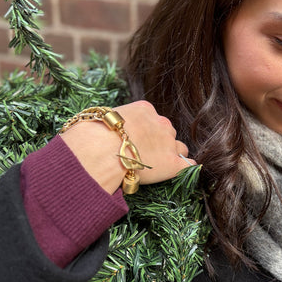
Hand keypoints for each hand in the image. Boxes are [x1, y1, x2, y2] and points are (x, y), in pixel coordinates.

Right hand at [61, 100, 195, 193]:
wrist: (101, 151)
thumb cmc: (94, 136)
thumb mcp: (104, 118)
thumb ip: (115, 122)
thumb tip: (106, 128)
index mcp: (145, 109)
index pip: (153, 119)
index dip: (146, 132)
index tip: (136, 141)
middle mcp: (161, 123)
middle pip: (168, 132)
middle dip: (160, 142)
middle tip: (144, 154)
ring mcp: (169, 143)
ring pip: (179, 147)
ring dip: (171, 155)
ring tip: (157, 165)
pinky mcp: (173, 163)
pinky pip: (188, 165)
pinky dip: (185, 168)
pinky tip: (178, 172)